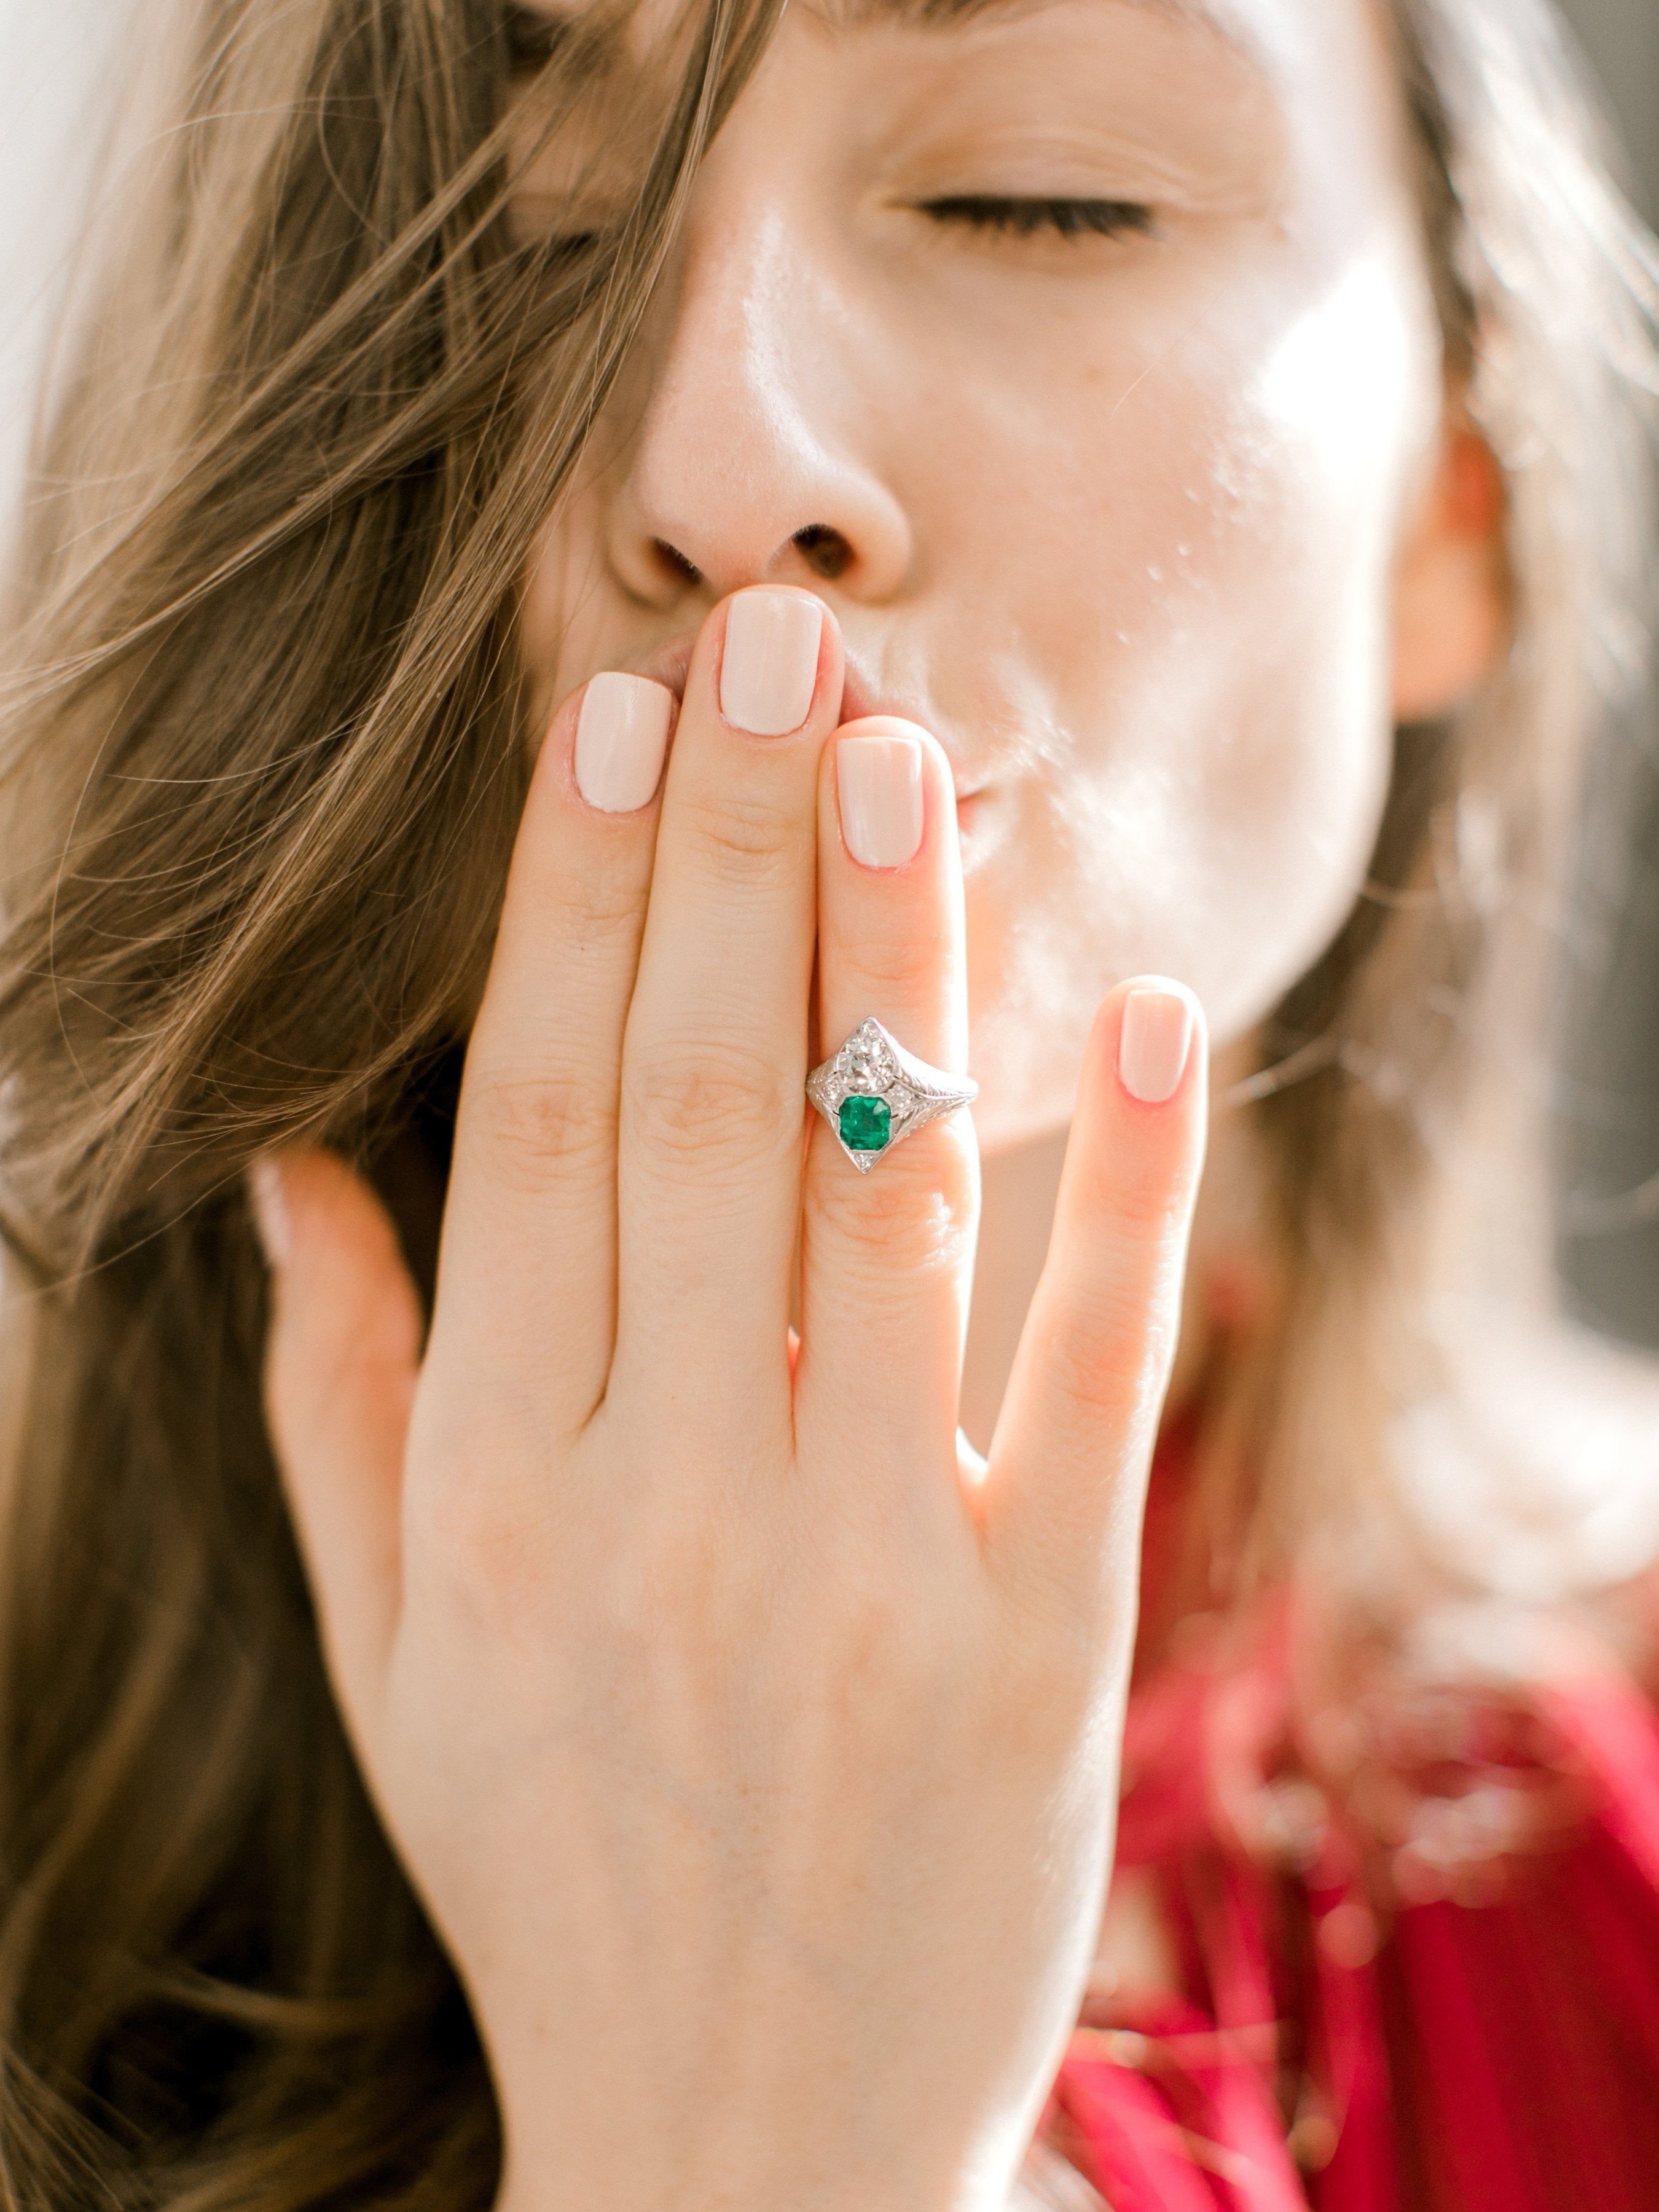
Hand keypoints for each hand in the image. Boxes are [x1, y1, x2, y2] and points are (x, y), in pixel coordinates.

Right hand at [253, 586, 1207, 2211]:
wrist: (740, 2145)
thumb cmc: (556, 1864)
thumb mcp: (396, 1656)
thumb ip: (341, 1408)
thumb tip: (293, 1177)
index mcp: (495, 1488)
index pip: (531, 1124)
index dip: (569, 903)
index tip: (610, 723)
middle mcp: (663, 1503)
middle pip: (693, 1107)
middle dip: (728, 853)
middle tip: (768, 643)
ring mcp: (863, 1569)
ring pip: (878, 1193)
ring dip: (896, 952)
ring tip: (906, 746)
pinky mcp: (1038, 1643)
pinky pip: (1089, 1365)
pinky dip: (1129, 1176)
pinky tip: (1151, 1002)